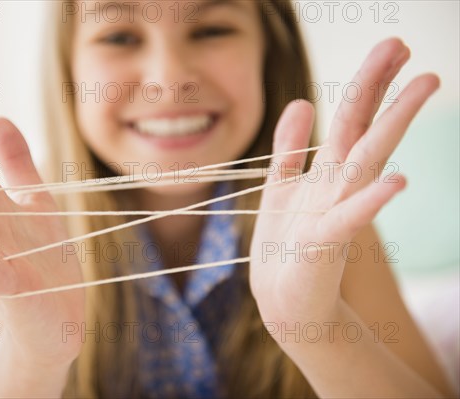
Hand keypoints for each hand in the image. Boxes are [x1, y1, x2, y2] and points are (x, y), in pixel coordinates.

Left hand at [249, 38, 438, 331]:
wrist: (283, 300)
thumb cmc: (285, 244)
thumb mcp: (282, 185)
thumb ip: (290, 147)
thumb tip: (300, 101)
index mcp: (327, 172)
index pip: (352, 119)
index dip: (369, 83)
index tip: (394, 47)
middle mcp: (338, 187)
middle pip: (363, 130)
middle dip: (382, 88)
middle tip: (406, 44)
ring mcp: (335, 213)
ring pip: (365, 163)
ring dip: (392, 125)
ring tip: (425, 85)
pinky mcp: (324, 244)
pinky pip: (349, 220)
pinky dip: (370, 202)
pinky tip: (396, 183)